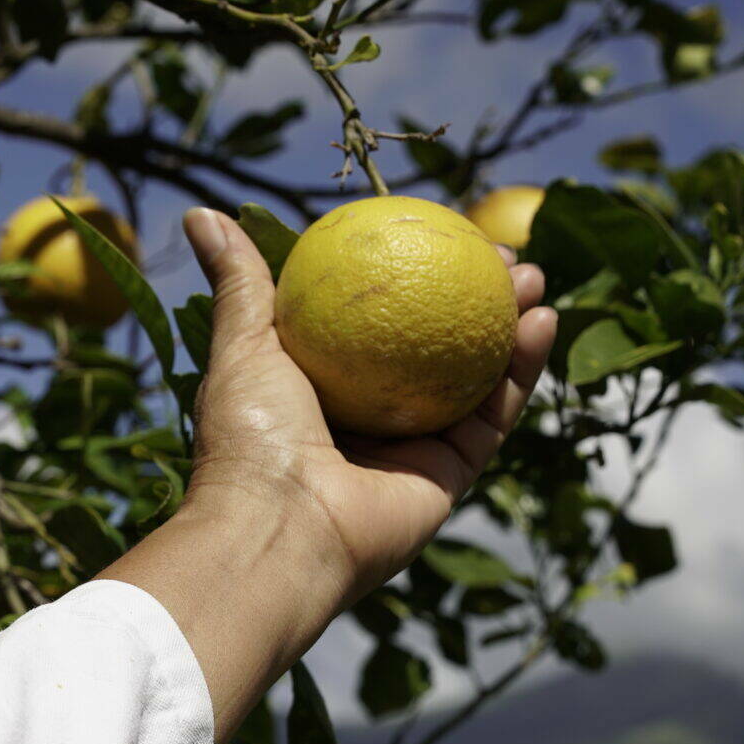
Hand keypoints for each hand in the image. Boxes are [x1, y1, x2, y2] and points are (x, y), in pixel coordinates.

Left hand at [180, 206, 555, 603]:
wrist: (280, 528)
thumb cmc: (251, 436)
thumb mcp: (241, 343)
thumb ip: (239, 281)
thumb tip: (201, 215)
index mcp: (319, 390)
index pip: (372, 321)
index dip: (407, 274)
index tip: (436, 226)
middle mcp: (367, 420)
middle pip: (434, 346)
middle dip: (474, 298)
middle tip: (499, 252)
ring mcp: (410, 451)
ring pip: (476, 377)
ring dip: (511, 325)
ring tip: (533, 275)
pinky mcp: (448, 478)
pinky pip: (493, 416)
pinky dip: (521, 370)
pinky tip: (542, 320)